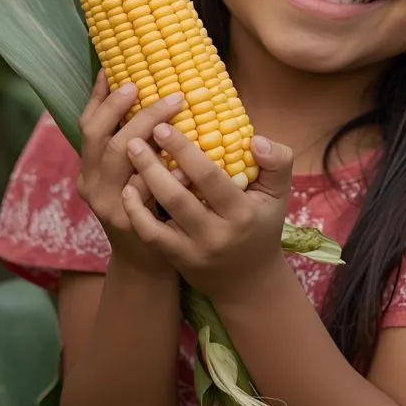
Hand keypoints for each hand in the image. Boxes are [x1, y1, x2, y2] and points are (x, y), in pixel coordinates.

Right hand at [76, 71, 189, 275]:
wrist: (148, 264)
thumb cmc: (148, 208)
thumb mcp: (131, 175)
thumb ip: (136, 144)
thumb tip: (153, 94)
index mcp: (89, 169)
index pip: (86, 125)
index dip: (97, 97)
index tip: (112, 69)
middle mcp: (92, 184)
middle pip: (101, 136)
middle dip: (123, 106)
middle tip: (150, 84)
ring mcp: (110, 205)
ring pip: (121, 156)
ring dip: (147, 126)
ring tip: (175, 105)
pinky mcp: (132, 223)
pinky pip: (147, 189)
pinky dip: (166, 169)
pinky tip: (185, 155)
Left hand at [120, 123, 293, 304]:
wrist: (249, 280)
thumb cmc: (261, 223)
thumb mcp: (278, 193)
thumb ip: (277, 161)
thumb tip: (256, 140)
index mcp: (241, 213)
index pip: (209, 178)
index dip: (183, 151)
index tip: (163, 126)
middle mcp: (216, 235)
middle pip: (177, 198)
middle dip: (151, 166)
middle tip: (135, 138)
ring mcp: (193, 251)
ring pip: (156, 221)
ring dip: (139, 187)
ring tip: (127, 157)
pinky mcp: (176, 260)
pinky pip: (150, 236)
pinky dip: (135, 212)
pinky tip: (127, 189)